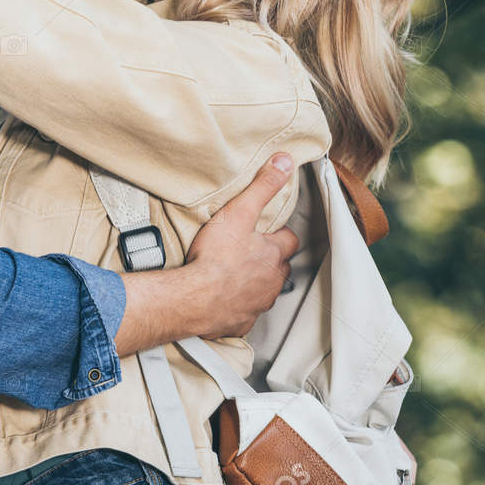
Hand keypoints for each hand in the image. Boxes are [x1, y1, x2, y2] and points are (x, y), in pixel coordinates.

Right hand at [183, 154, 300, 337]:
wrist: (193, 298)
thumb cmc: (215, 257)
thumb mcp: (239, 212)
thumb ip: (262, 187)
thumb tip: (284, 163)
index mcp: (273, 255)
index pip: (290, 241)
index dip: (280, 234)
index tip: (268, 231)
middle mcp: (271, 282)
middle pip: (280, 268)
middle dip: (270, 260)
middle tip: (250, 252)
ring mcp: (257, 304)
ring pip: (265, 291)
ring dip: (256, 283)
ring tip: (235, 274)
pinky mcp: (241, 321)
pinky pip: (245, 313)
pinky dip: (238, 306)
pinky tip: (223, 298)